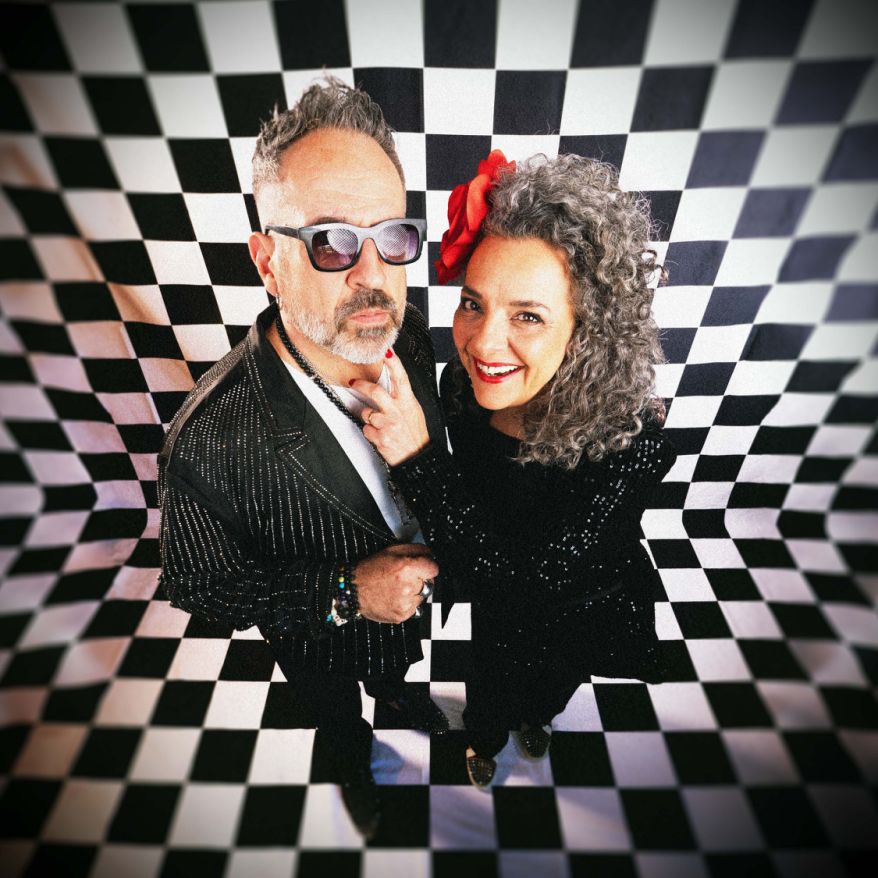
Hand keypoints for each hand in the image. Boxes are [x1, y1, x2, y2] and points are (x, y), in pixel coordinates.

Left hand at [351, 349, 430, 465]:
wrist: (417, 457)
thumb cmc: (415, 434)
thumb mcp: (415, 411)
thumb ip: (402, 398)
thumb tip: (391, 386)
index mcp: (408, 402)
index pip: (400, 377)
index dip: (392, 362)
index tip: (385, 351)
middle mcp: (397, 411)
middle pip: (375, 391)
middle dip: (361, 385)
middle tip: (353, 382)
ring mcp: (388, 424)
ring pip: (366, 413)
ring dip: (369, 418)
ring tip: (381, 425)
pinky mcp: (380, 437)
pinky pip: (366, 429)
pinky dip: (371, 433)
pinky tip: (381, 436)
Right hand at [354, 543, 437, 623]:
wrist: (353, 590)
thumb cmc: (369, 570)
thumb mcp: (392, 550)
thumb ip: (415, 549)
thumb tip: (429, 553)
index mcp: (407, 568)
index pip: (434, 568)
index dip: (428, 566)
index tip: (424, 567)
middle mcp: (408, 586)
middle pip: (429, 582)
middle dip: (420, 579)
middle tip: (404, 577)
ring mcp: (405, 602)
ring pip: (422, 596)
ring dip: (414, 592)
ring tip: (397, 587)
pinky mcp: (402, 615)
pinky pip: (414, 608)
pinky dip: (407, 603)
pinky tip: (394, 596)